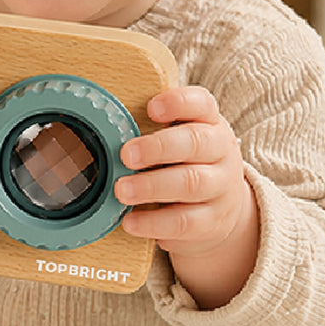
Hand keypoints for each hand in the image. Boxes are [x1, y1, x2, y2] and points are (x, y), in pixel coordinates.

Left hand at [114, 86, 258, 307]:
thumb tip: (101, 126)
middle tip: (125, 155)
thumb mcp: (179, 142)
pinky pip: (184, 222)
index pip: (202, 103)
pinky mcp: (212, 221)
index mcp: (210, 124)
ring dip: (151, 186)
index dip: (178, 102)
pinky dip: (154, 223)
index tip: (151, 108)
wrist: (223, 210)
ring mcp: (221, 188)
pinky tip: (130, 221)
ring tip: (121, 191)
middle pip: (196, 142)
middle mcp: (221, 152)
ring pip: (191, 183)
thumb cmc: (187, 164)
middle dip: (157, 147)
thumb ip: (151, 131)